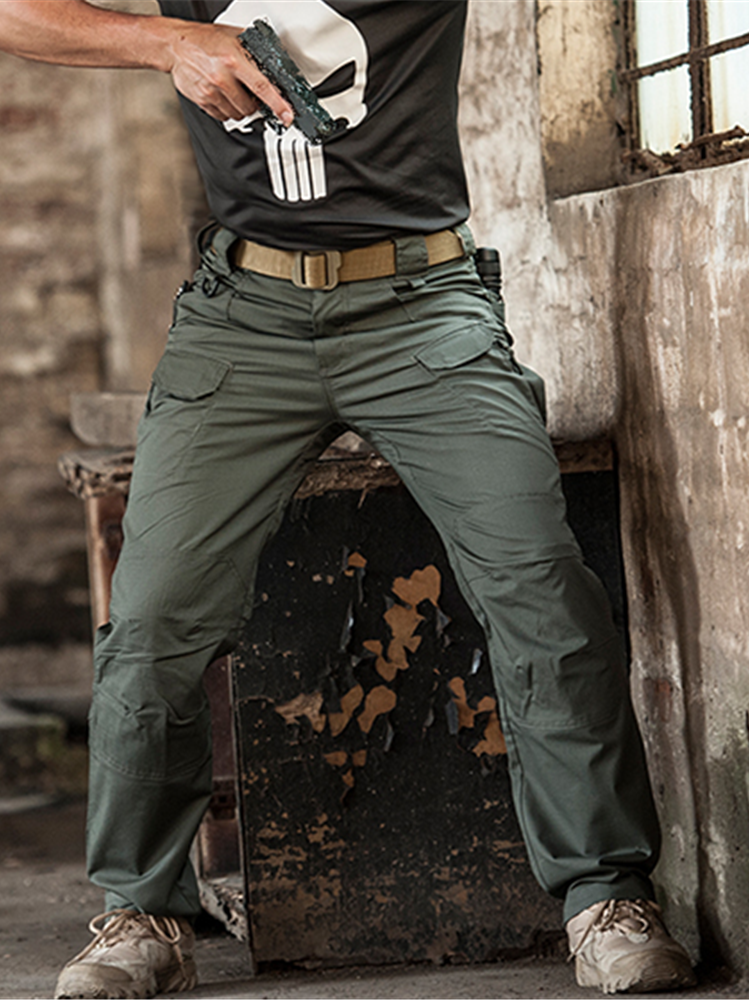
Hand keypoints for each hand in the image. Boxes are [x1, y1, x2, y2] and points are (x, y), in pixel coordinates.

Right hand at [166, 21, 292, 123]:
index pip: (262, 87)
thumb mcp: (234, 37)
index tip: (287, 116)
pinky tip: (222, 95)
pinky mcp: (202, 101)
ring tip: (233, 91)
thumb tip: (275, 65)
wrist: (175, 45)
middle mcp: (221, 78)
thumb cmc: (205, 40)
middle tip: (249, 92)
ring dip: (241, 107)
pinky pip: (223, 116)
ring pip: (237, 115)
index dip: (277, 104)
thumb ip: (254, 51)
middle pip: (250, 107)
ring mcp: (210, 92)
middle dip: (255, 104)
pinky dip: (227, 110)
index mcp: (233, 60)